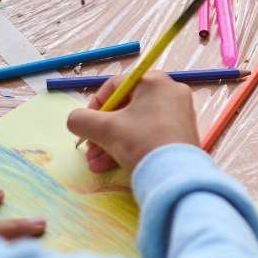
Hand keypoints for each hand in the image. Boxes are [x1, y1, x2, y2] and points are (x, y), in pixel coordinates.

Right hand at [66, 71, 200, 172]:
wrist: (177, 176)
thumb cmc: (142, 142)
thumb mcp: (105, 129)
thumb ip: (81, 120)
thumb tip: (75, 120)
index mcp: (154, 82)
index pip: (115, 86)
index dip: (94, 105)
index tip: (85, 124)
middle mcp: (170, 93)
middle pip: (125, 108)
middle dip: (102, 131)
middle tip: (89, 148)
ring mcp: (179, 114)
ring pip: (135, 125)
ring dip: (110, 143)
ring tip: (95, 163)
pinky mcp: (181, 134)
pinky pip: (149, 135)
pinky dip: (129, 147)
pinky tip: (108, 166)